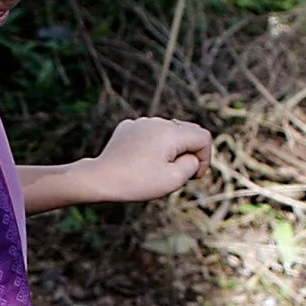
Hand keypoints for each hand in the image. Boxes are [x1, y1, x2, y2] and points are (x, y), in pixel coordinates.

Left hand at [79, 117, 212, 204]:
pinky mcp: (127, 128)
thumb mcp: (173, 180)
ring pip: (168, 132)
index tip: (194, 176)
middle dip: (189, 152)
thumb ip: (192, 165)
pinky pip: (149, 133)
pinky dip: (152, 146)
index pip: (203, 137)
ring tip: (157, 168)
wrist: (100, 178)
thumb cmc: (136, 182)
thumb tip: (192, 157)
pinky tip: (142, 161)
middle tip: (180, 174)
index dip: (205, 158)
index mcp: (171, 133)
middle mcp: (157, 122)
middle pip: (187, 132)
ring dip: (170, 149)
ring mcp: (141, 123)